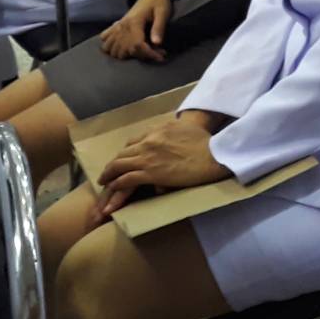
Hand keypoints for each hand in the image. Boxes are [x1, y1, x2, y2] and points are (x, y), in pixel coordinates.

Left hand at [93, 116, 229, 217]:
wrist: (215, 154)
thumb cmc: (207, 143)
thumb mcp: (187, 131)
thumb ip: (174, 137)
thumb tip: (171, 144)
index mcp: (158, 130)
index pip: (134, 141)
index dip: (126, 152)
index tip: (123, 159)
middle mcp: (149, 141)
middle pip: (123, 153)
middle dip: (113, 165)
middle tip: (107, 173)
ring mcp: (148, 157)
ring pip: (119, 165)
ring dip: (109, 175)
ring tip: (103, 182)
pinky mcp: (151, 173)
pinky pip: (126, 179)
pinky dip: (116, 185)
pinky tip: (112, 188)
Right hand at [100, 0, 172, 61]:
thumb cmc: (159, 2)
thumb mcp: (163, 13)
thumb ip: (159, 28)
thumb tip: (157, 43)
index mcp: (134, 22)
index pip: (137, 45)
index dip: (149, 54)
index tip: (161, 57)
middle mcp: (122, 25)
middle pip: (125, 51)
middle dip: (141, 56)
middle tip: (156, 52)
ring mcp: (117, 26)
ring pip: (112, 49)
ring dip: (126, 54)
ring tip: (141, 51)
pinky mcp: (115, 26)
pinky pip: (104, 39)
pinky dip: (111, 47)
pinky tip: (124, 47)